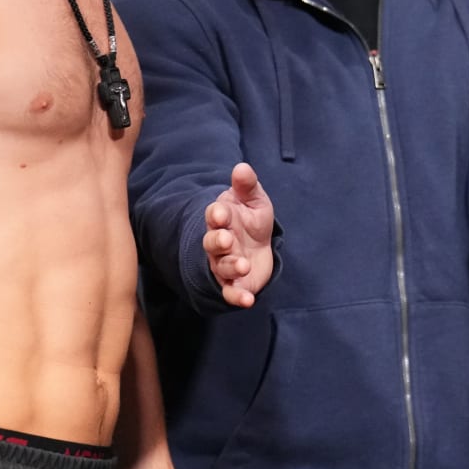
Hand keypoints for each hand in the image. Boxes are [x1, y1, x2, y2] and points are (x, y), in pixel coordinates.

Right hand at [204, 162, 274, 307]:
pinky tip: (247, 301)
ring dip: (230, 266)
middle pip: (212, 243)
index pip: (215, 216)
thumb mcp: (254, 200)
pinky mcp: (234, 283)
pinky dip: (237, 297)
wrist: (256, 245)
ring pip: (221, 267)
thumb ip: (247, 186)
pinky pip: (231, 291)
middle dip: (218, 241)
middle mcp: (218, 243)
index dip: (217, 214)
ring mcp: (224, 264)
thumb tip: (242, 167)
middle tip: (226, 239)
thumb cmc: (250, 219)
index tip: (221, 212)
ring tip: (242, 264)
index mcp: (221, 219)